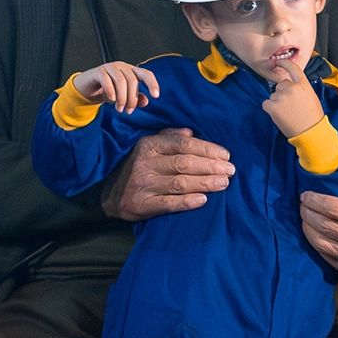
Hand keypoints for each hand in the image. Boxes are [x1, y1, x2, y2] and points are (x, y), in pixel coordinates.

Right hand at [72, 61, 159, 112]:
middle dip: (132, 98)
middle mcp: (122, 67)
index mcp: (131, 71)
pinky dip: (111, 91)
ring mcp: (110, 67)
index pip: (146, 74)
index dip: (152, 83)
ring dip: (121, 98)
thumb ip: (135, 99)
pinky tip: (112, 100)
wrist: (87, 88)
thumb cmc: (106, 91)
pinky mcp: (98, 71)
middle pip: (132, 81)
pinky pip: (106, 80)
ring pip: (120, 81)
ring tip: (119, 109)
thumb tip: (146, 101)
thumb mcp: (122, 97)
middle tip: (128, 111)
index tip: (156, 96)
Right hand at [101, 127, 234, 218]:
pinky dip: (187, 202)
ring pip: (180, 182)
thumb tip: (191, 132)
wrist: (106, 193)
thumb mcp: (146, 146)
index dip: (206, 149)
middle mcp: (146, 163)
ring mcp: (143, 184)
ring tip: (223, 183)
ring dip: (205, 183)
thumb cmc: (134, 167)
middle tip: (230, 171)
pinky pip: (168, 203)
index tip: (225, 155)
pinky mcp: (142, 204)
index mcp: (149, 145)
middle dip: (210, 166)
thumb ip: (168, 137)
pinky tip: (203, 200)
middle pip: (184, 163)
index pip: (182, 144)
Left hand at [261, 61, 323, 138]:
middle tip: (291, 106)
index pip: (293, 69)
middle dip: (282, 93)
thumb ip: (300, 88)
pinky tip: (280, 115)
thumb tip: (290, 85)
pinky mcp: (273, 106)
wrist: (310, 132)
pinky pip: (266, 103)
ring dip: (277, 103)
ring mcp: (282, 96)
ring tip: (288, 113)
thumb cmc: (312, 117)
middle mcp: (292, 87)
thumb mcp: (311, 97)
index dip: (285, 63)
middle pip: (280, 85)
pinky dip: (270, 109)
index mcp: (303, 84)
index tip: (280, 61)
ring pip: (273, 95)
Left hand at [300, 176, 337, 280]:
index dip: (314, 200)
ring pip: (322, 244)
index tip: (306, 195)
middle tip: (303, 205)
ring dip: (308, 230)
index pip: (332, 208)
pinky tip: (316, 235)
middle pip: (324, 226)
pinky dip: (319, 246)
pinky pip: (330, 259)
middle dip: (307, 213)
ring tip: (306, 219)